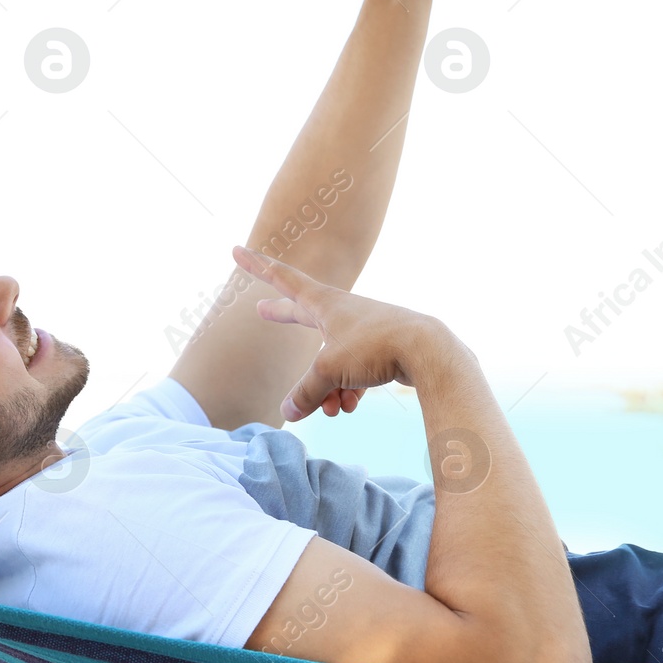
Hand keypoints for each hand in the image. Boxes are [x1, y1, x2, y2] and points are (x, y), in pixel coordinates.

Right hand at [232, 244, 448, 421]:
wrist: (427, 350)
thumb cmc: (375, 347)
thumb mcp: (329, 370)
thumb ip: (305, 392)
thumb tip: (288, 413)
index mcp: (324, 303)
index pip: (282, 279)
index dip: (256, 267)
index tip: (235, 249)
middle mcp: (342, 311)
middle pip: (303, 314)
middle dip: (284, 319)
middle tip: (262, 311)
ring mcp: (361, 330)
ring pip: (329, 360)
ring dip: (325, 387)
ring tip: (332, 410)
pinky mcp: (379, 349)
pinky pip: (351, 373)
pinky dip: (347, 390)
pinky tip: (350, 407)